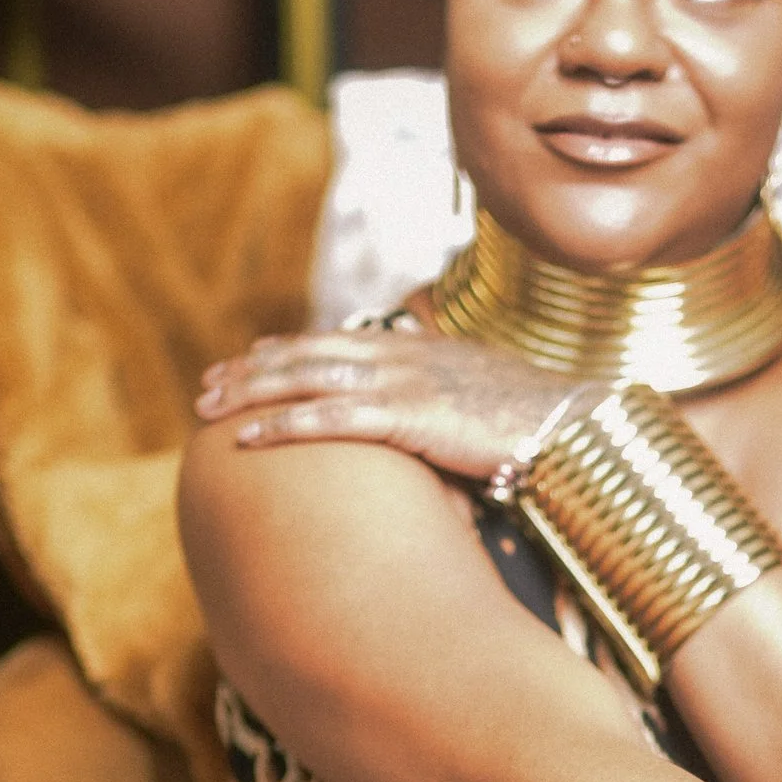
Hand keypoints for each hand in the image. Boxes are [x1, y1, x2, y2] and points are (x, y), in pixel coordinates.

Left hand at [194, 324, 574, 489]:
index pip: (335, 341)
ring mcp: (405, 382)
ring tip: (208, 411)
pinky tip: (247, 440)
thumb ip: (444, 402)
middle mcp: (402, 354)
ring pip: (307, 379)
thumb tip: (426, 425)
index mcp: (418, 348)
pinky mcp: (412, 415)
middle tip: (205, 389)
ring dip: (251, 393)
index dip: (285, 349)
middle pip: (307, 354)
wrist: (576, 424)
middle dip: (251, 371)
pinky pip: (333, 418)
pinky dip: (284, 426)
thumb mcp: (481, 401)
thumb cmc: (537, 424)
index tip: (246, 360)